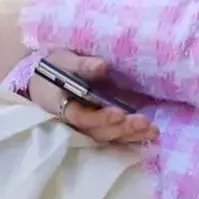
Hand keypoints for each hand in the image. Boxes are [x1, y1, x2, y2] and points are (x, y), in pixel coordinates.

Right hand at [29, 50, 158, 145]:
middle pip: (97, 131)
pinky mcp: (98, 126)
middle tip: (142, 122)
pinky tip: (150, 133)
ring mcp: (87, 126)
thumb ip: (81, 65)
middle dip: (120, 128)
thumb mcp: (64, 61)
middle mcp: (74, 122)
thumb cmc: (54, 68)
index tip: (118, 112)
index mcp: (61, 105)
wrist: (46, 77)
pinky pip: (114, 135)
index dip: (98, 118)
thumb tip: (101, 66)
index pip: (79, 117)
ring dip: (130, 135)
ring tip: (152, 130)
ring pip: (107, 137)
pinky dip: (132, 136)